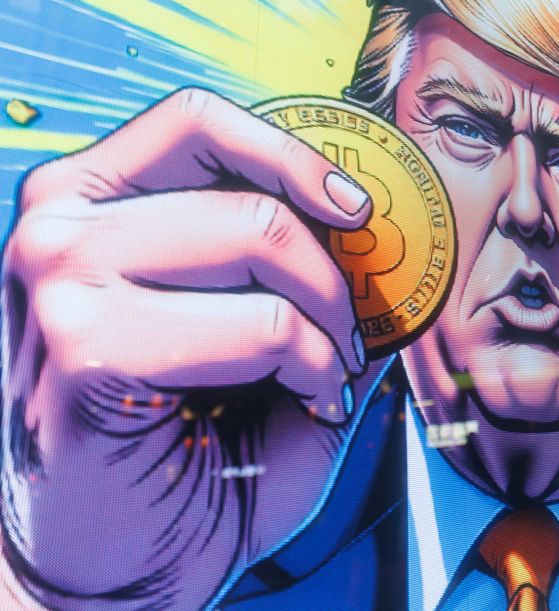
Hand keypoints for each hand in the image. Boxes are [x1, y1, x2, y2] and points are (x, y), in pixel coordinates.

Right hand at [0, 89, 376, 607]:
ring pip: (261, 241)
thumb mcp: (239, 331)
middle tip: (349, 336)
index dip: (292, 155)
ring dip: (328, 322)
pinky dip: (313, 368)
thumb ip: (285, 268)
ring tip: (326, 374)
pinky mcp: (86, 348)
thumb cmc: (187, 449)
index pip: (193, 119)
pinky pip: (264, 326)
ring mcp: (58, 281)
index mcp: (84, 203)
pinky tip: (307, 404)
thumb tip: (378, 228)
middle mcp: (55, 225)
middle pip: (247, 192)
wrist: (122, 564)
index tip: (357, 209)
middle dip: (332, 272)